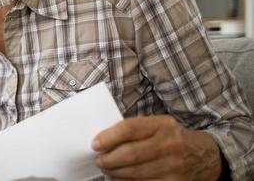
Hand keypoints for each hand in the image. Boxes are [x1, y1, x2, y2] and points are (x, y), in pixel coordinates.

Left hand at [92, 115, 221, 179]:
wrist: (204, 155)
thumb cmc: (171, 137)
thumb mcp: (157, 125)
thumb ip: (135, 130)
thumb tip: (103, 140)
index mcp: (162, 125)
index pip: (130, 129)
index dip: (109, 137)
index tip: (95, 144)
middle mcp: (170, 144)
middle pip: (131, 154)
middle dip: (109, 159)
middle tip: (99, 160)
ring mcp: (174, 166)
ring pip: (136, 173)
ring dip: (116, 173)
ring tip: (107, 169)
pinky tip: (121, 178)